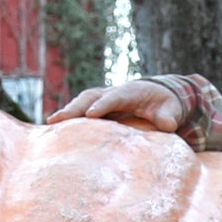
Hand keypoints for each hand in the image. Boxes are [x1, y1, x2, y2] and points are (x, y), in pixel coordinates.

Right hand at [45, 80, 184, 131]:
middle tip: (58, 119)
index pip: (114, 97)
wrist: (158, 95)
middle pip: (90, 97)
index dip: (103, 105)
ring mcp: (103, 99)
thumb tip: (168, 126)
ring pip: (82, 101)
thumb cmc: (164, 105)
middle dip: (75, 107)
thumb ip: (169, 117)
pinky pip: (80, 110)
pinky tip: (54, 129)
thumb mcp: (171, 111)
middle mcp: (112, 93)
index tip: (91, 114)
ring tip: (50, 124)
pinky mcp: (97, 107)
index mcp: (130, 92)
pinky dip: (68, 117)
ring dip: (67, 111)